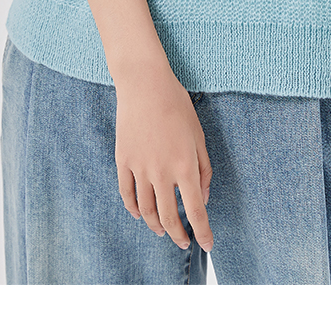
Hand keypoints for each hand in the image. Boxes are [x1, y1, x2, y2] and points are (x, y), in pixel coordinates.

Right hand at [114, 64, 213, 252]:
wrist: (144, 85)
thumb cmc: (177, 106)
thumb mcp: (199, 136)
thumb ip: (204, 169)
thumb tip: (202, 197)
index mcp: (185, 167)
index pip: (195, 211)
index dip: (203, 232)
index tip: (207, 244)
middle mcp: (162, 173)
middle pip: (169, 218)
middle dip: (178, 235)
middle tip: (184, 242)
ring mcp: (139, 169)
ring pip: (146, 210)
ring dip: (156, 226)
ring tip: (162, 231)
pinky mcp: (123, 161)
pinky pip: (127, 194)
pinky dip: (133, 209)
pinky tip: (140, 215)